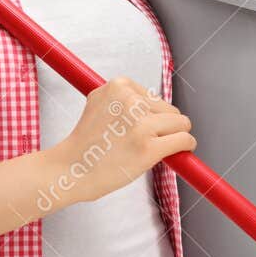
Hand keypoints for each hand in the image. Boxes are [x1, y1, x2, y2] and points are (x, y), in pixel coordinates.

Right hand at [50, 76, 195, 206]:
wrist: (69, 170)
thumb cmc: (85, 144)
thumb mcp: (98, 105)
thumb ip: (123, 99)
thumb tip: (154, 104)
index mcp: (118, 86)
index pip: (153, 97)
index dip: (150, 116)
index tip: (137, 129)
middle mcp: (130, 101)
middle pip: (169, 109)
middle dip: (163, 126)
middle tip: (142, 142)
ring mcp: (140, 124)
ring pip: (181, 123)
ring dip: (174, 137)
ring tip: (150, 149)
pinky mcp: (149, 147)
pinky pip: (184, 140)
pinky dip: (185, 147)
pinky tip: (175, 154)